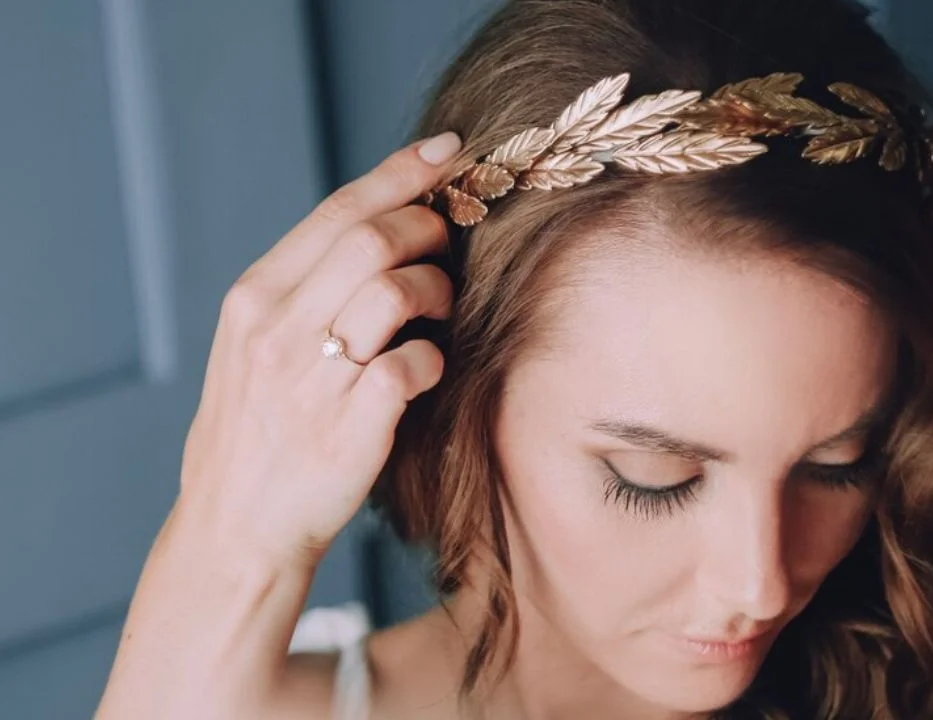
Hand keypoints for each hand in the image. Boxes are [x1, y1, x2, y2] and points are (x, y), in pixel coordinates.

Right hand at [175, 132, 462, 568]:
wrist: (238, 529)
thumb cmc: (259, 431)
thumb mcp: (255, 347)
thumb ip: (305, 289)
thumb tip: (382, 228)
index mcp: (254, 299)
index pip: (337, 213)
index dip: (400, 174)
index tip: (448, 150)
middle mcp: (276, 330)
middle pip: (372, 240)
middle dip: (426, 228)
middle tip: (447, 243)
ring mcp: (312, 379)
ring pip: (395, 292)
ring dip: (437, 289)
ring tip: (440, 308)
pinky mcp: (350, 427)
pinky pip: (413, 364)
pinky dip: (434, 356)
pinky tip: (426, 369)